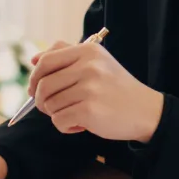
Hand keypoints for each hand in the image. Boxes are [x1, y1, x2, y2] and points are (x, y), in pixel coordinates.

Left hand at [28, 40, 163, 141]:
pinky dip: (65, 127)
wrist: (145, 110)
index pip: (45, 61)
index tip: (35, 89)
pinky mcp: (89, 110)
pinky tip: (80, 124)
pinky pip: (59, 121)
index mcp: (87, 51)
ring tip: (74, 114)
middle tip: (50, 107)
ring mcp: (89, 88)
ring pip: (49, 105)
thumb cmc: (114, 88)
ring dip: (57, 115)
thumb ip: (65, 56)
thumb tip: (33, 59)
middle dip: (41, 101)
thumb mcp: (95, 63)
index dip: (34, 78)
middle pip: (43, 85)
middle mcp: (88, 66)